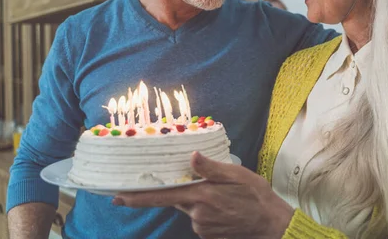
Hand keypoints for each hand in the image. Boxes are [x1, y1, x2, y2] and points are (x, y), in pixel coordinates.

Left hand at [114, 152, 294, 238]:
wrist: (271, 224)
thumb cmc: (256, 196)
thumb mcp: (237, 174)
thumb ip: (211, 168)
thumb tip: (191, 157)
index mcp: (201, 196)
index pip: (161, 196)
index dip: (137, 196)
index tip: (116, 196)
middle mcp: (197, 214)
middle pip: (178, 198)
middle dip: (184, 190)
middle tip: (207, 185)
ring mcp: (201, 226)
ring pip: (190, 208)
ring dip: (199, 199)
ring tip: (225, 196)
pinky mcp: (207, 234)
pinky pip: (199, 218)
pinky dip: (207, 210)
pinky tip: (225, 207)